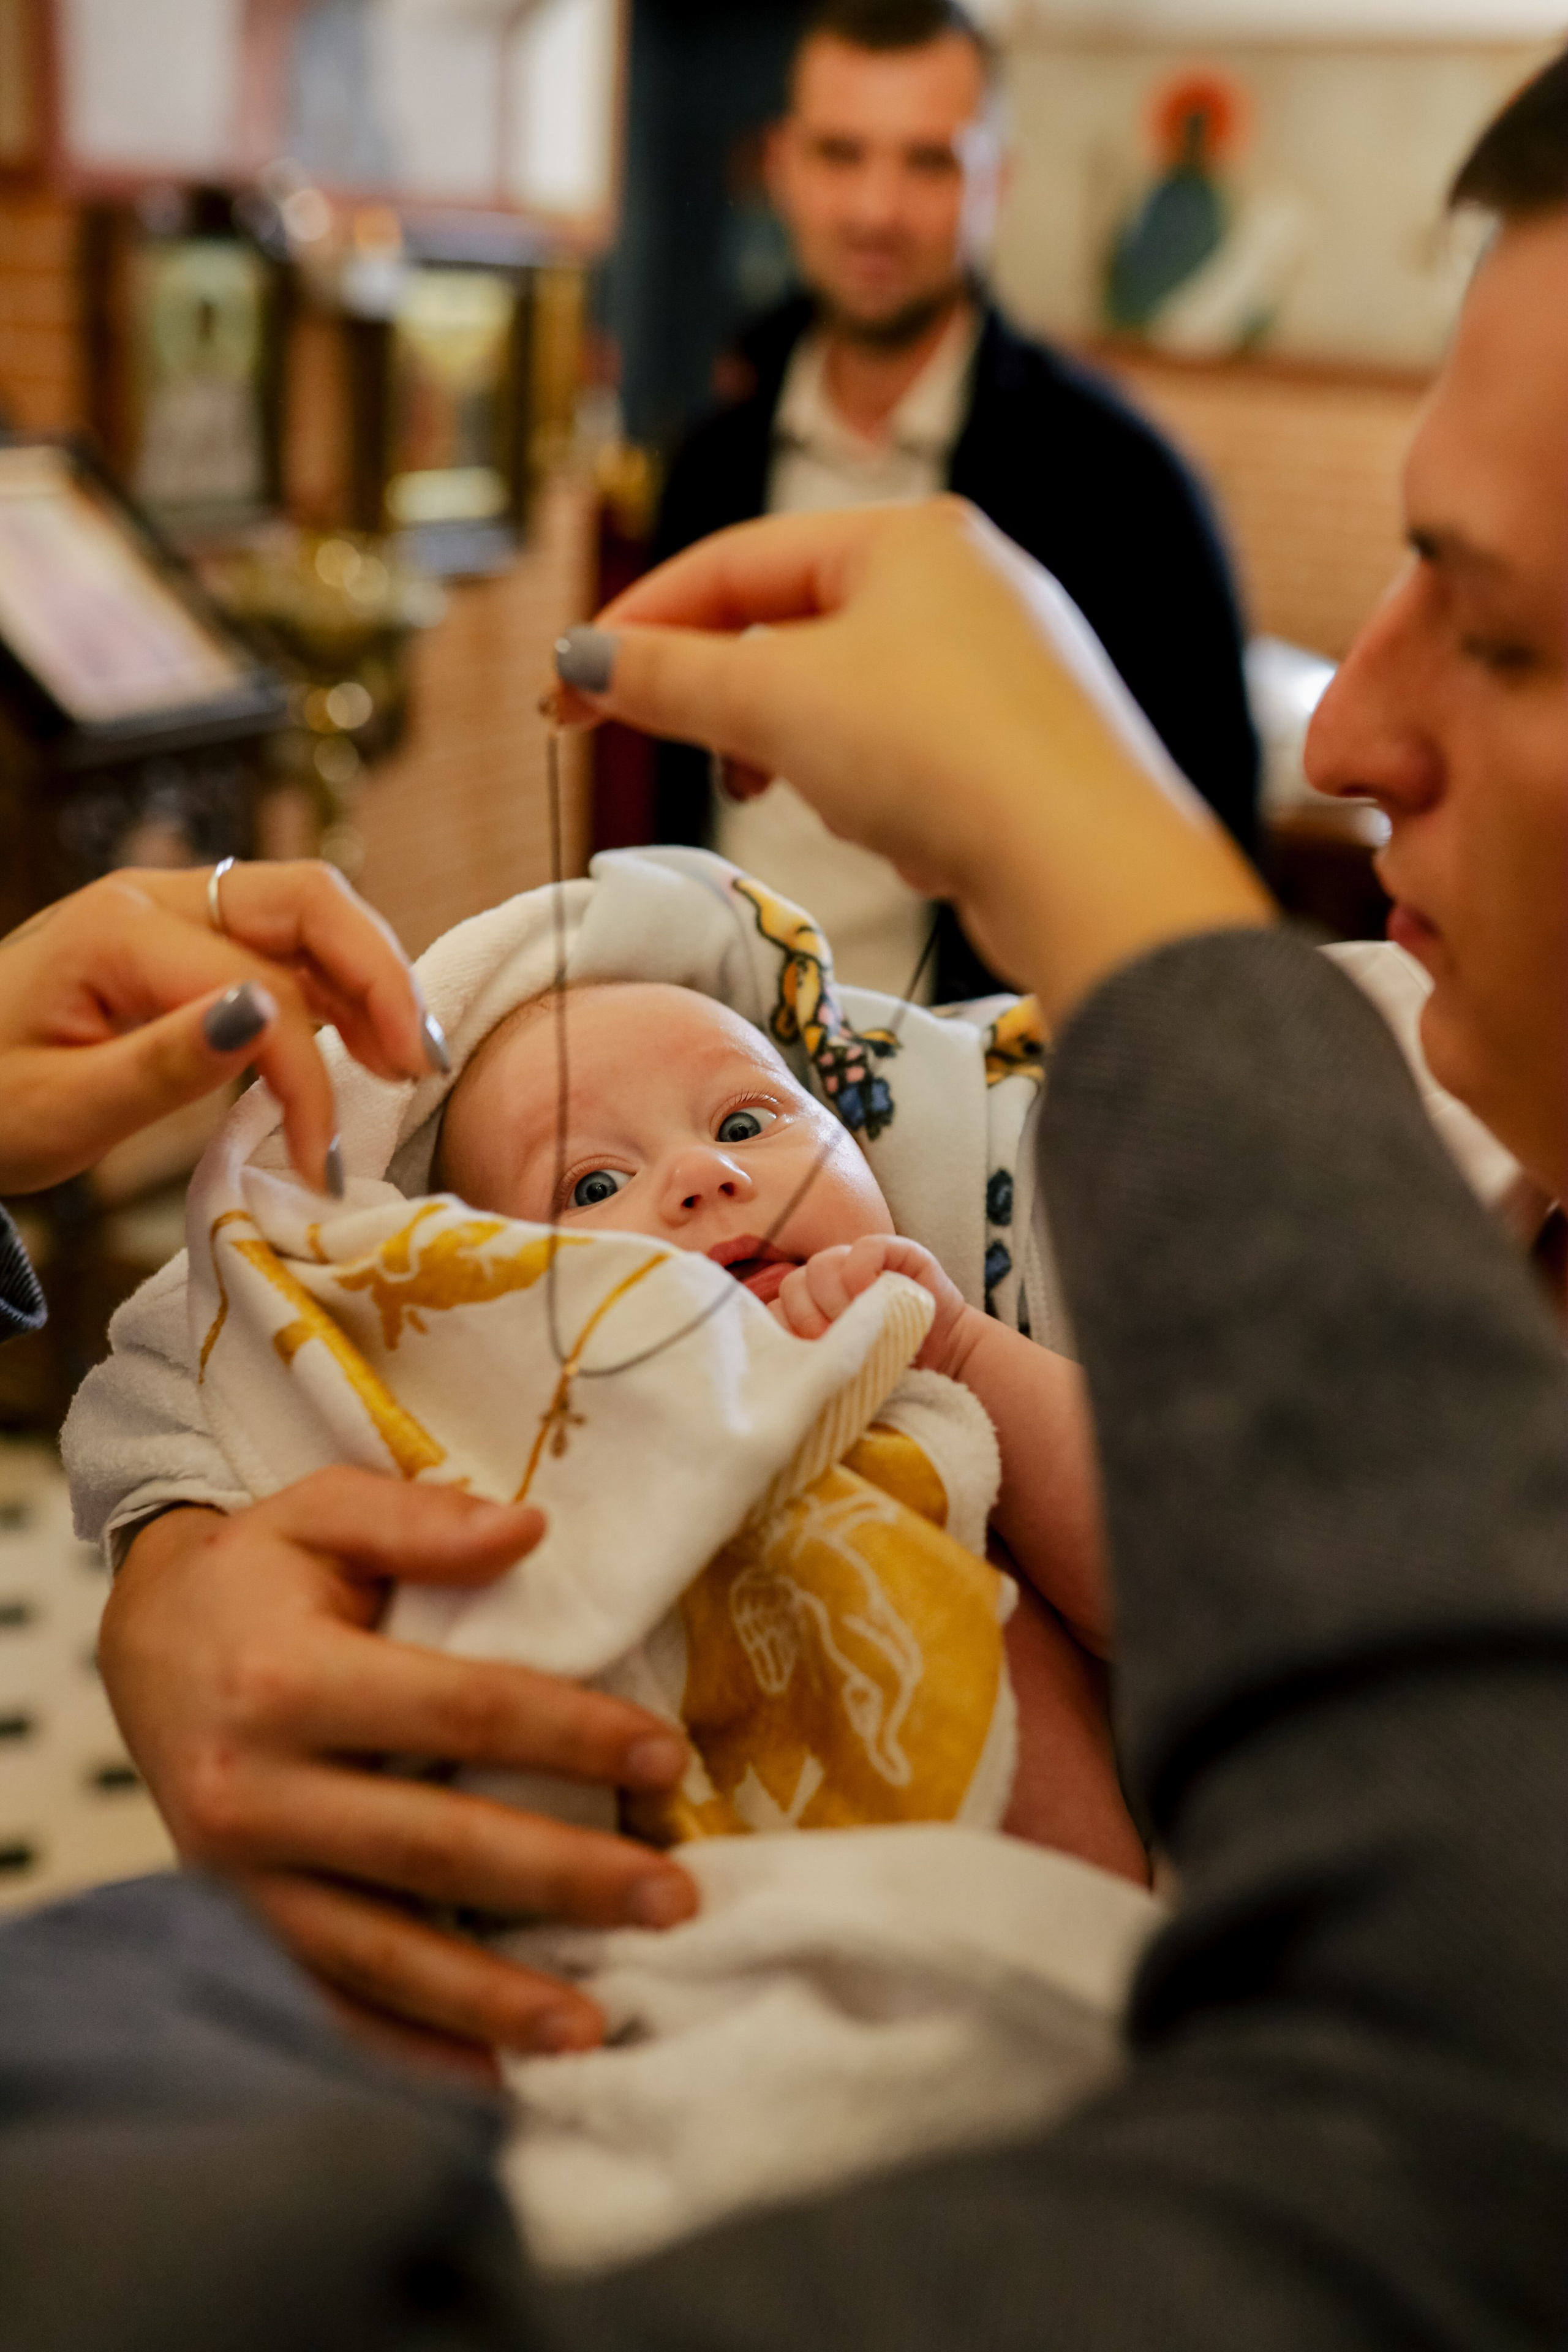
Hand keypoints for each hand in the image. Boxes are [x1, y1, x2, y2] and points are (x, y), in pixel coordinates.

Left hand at [0, 861, 442, 1194]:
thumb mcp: (61, 1108)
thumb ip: (164, 1064)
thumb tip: (268, 1018)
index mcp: (119, 931)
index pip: (262, 990)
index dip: (310, 1077)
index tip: (325, 1162)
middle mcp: (155, 897)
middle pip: (309, 902)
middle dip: (381, 979)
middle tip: (422, 1066)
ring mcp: (175, 908)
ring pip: (309, 914)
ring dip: (371, 980)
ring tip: (408, 1062)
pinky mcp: (189, 936)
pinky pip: (286, 941)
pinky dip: (339, 987)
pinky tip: (365, 1044)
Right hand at [100, 1471, 696, 2067]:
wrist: (142, 1647)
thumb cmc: (256, 1576)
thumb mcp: (322, 1512)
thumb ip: (420, 1521)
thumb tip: (532, 1530)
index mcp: (286, 1680)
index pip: (463, 1712)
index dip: (572, 1735)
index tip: (667, 1759)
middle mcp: (254, 1792)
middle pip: (436, 1848)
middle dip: (564, 1880)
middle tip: (674, 1900)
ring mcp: (240, 1879)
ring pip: (382, 1954)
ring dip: (494, 1998)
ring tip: (595, 2026)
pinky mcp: (238, 1927)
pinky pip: (328, 2004)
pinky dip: (409, 2050)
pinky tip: (494, 2075)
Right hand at [556, 499, 1271, 1019]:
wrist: (1088, 862)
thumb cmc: (938, 751)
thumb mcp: (775, 703)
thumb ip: (669, 679)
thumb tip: (583, 661)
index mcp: (907, 534)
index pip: (736, 561)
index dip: (641, 623)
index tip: (569, 689)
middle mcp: (964, 582)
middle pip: (792, 629)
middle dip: (734, 702)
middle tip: (690, 756)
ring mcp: (1001, 666)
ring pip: (848, 702)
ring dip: (807, 757)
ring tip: (817, 799)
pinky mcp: (1023, 747)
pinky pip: (909, 758)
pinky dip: (878, 795)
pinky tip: (900, 834)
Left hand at [772, 1235, 974, 1376]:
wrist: (946, 1365)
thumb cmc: (890, 1371)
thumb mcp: (842, 1371)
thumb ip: (810, 1362)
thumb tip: (778, 1371)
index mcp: (810, 1309)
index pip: (776, 1308)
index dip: (786, 1331)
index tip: (808, 1355)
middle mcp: (828, 1282)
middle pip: (792, 1284)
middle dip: (807, 1317)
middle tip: (832, 1342)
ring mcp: (858, 1263)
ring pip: (821, 1263)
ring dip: (834, 1298)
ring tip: (857, 1325)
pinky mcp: (895, 1251)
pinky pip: (864, 1248)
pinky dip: (862, 1271)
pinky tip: (873, 1296)